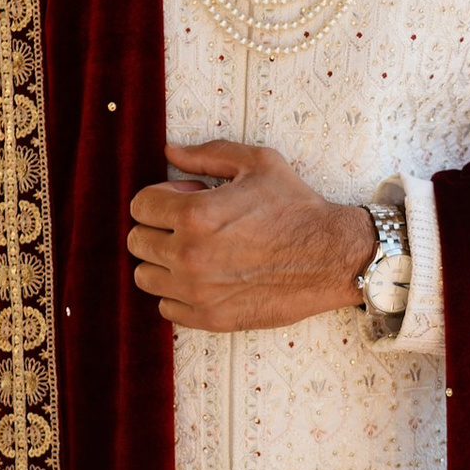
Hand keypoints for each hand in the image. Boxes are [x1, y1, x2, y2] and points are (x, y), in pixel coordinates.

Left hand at [128, 140, 374, 332]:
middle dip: (158, 228)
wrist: (332, 257)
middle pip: (137, 241)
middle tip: (191, 226)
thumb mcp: (257, 163)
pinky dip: (177, 293)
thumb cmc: (297, 206)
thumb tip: (170, 151)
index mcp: (195, 214)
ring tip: (195, 253)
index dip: (160, 198)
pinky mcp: (210, 318)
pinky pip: (166, 307)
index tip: (183, 199)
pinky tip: (204, 279)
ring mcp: (197, 291)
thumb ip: (207, 155)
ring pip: (145, 276)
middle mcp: (189, 255)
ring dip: (163, 262)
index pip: (139, 206)